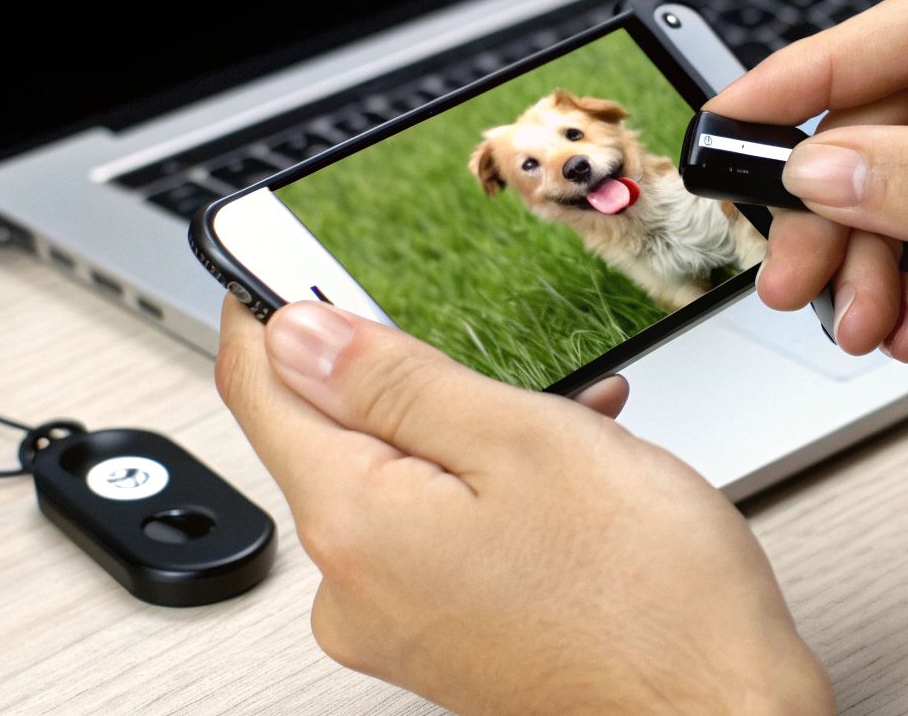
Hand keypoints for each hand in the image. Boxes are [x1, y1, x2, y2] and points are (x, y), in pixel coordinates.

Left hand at [215, 296, 832, 715]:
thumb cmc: (649, 597)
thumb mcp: (523, 439)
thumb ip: (396, 381)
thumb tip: (298, 334)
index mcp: (356, 525)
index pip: (259, 390)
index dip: (266, 311)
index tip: (282, 263)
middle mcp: (354, 590)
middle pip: (334, 438)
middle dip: (408, 379)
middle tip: (487, 349)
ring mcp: (398, 625)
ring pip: (401, 482)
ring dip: (470, 432)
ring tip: (570, 419)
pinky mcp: (443, 643)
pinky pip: (438, 534)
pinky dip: (491, 489)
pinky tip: (569, 470)